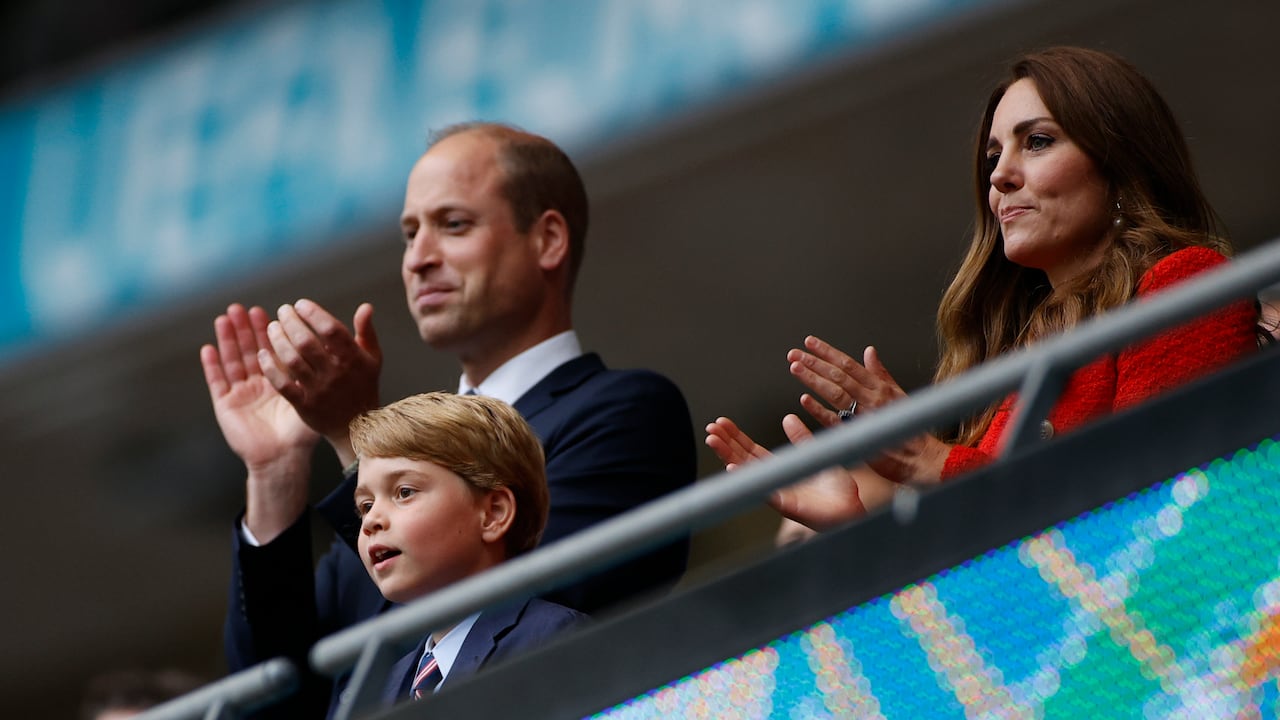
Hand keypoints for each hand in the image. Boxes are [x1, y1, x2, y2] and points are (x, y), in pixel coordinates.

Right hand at [201, 304, 319, 540]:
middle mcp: (258, 384)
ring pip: (233, 360)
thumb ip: (325, 377)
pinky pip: (217, 381)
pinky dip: (212, 365)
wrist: (282, 460)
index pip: (275, 349)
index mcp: (279, 381)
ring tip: (226, 317)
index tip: (276, 312)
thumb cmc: (300, 434)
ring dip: (228, 339)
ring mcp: (240, 393)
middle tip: (246, 308)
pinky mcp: (226, 405)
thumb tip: (340, 352)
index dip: (273, 331)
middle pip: (251, 350)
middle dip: (248, 329)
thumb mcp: (314, 400)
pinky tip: (209, 348)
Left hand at [258, 299, 382, 466]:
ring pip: (292, 360)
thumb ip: (367, 332)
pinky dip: (270, 368)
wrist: (358, 427)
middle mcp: (336, 373)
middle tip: (282, 311)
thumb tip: (365, 307)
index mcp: (353, 359)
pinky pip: (283, 384)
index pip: (331, 329)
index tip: (300, 304)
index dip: (313, 313)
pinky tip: (263, 354)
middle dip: (291, 322)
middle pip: (307, 342)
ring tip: (272, 327)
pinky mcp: (304, 405)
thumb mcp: (372, 359)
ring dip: (278, 340)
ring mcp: (319, 390)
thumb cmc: (363, 387)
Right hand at [705, 415, 864, 530]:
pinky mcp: (784, 504)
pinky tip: (732, 468)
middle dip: (725, 444)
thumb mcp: (815, 454)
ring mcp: (776, 492)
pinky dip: (746, 479)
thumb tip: (788, 418)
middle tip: (711, 428)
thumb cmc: (837, 488)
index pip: (751, 451)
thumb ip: (801, 438)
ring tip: (713, 441)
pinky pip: (761, 490)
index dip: (736, 437)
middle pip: (743, 459)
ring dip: (727, 456)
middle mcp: (773, 480)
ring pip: (746, 473)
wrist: (851, 509)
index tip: (722, 423)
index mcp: (779, 468)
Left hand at [788, 335, 950, 483]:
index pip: (848, 364)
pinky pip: (836, 421)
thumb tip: (869, 352)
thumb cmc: (910, 427)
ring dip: (814, 379)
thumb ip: (880, 373)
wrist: (922, 459)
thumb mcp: (898, 394)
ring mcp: (865, 416)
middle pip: (839, 375)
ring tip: (796, 368)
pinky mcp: (860, 436)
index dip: (828, 352)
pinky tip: (804, 400)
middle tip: (794, 354)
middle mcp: (872, 398)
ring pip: (836, 392)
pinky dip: (820, 410)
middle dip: (815, 362)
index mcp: (879, 387)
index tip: (810, 342)